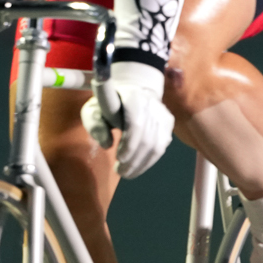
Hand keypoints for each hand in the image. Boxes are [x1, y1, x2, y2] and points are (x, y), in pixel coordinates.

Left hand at [80, 61, 175, 178]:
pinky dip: (149, 160)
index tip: (118, 157)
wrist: (134, 89)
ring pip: (156, 146)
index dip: (129, 143)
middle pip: (146, 139)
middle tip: (119, 171)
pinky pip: (161, 146)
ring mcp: (162, 113)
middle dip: (132, 160)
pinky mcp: (168, 122)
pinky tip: (138, 166)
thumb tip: (107, 145)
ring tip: (127, 172)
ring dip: (141, 164)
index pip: (135, 123)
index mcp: (132, 97)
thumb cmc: (110, 103)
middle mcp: (151, 104)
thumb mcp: (94, 109)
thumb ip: (95, 125)